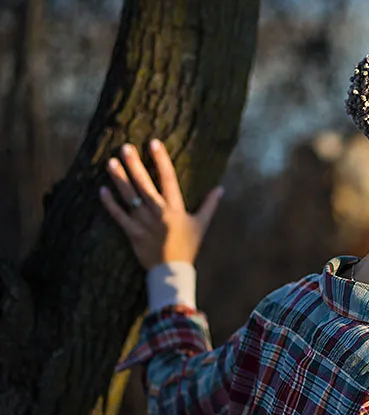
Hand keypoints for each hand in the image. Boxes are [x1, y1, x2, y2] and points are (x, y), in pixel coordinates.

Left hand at [100, 139, 223, 269]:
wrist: (172, 271)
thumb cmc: (188, 247)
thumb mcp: (201, 225)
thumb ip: (210, 205)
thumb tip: (221, 188)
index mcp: (175, 208)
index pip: (168, 178)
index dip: (161, 159)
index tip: (153, 143)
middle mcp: (158, 212)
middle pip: (144, 184)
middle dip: (135, 164)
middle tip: (125, 147)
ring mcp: (144, 222)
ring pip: (129, 196)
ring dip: (119, 179)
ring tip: (111, 162)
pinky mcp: (132, 233)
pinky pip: (119, 216)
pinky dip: (110, 203)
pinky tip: (102, 190)